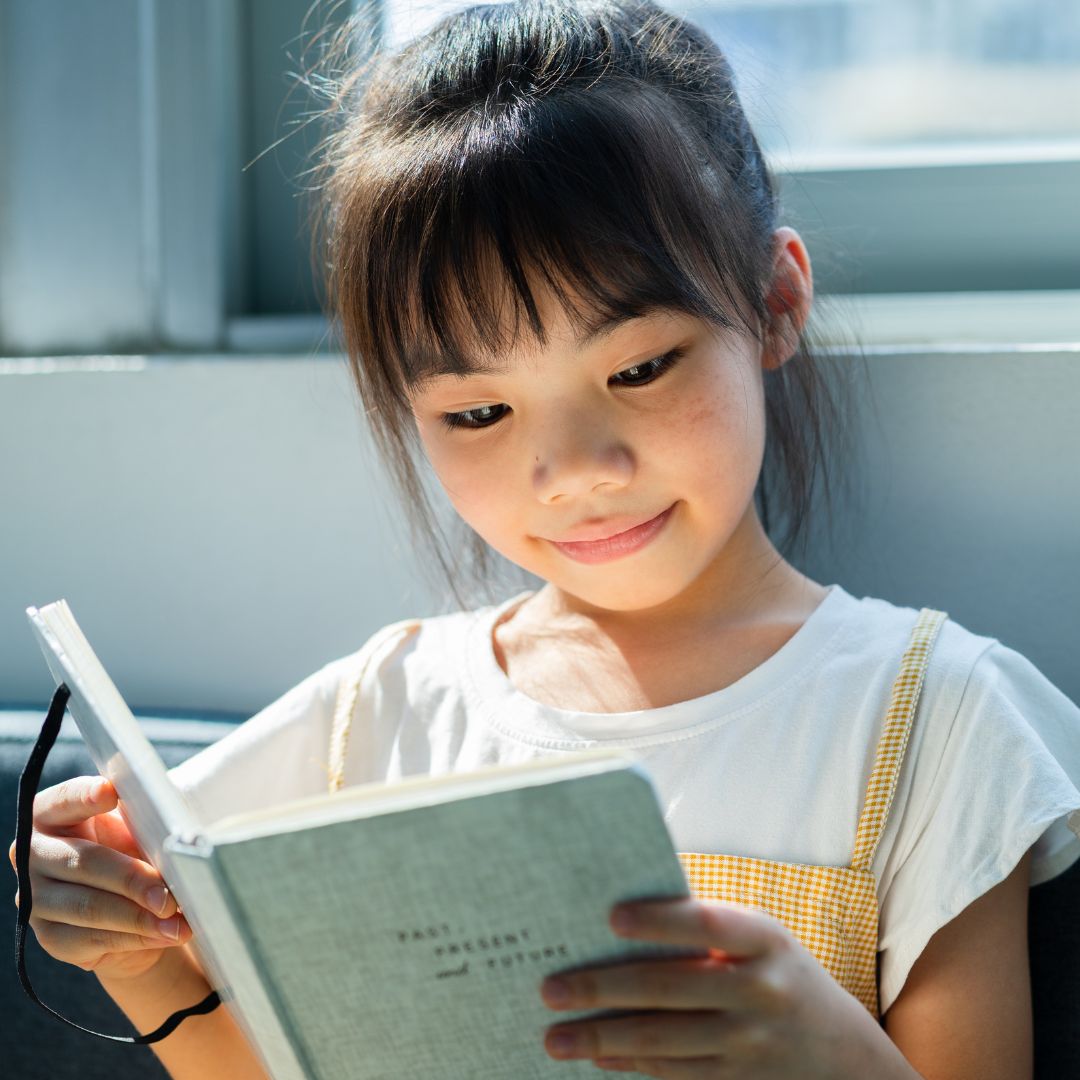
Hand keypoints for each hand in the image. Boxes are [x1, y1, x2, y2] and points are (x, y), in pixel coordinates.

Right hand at [9, 775, 191, 981]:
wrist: (129, 901)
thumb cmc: (132, 848)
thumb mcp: (136, 826)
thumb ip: (143, 820)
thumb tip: (171, 827)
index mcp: (51, 814)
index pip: (63, 800)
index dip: (84, 797)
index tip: (111, 793)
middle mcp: (33, 855)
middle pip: (83, 862)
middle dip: (131, 879)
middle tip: (169, 895)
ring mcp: (37, 899)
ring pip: (89, 907)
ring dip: (138, 917)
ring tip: (176, 922)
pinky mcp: (51, 936)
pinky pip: (93, 939)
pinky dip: (135, 937)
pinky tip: (164, 934)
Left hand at [538, 897, 884, 1077]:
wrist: (845, 1054)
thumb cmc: (779, 973)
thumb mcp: (761, 940)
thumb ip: (706, 928)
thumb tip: (619, 919)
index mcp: (765, 940)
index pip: (705, 923)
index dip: (658, 920)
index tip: (609, 918)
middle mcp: (760, 991)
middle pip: (669, 989)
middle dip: (602, 990)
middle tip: (550, 990)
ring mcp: (750, 1044)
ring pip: (663, 1040)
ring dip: (602, 1038)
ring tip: (555, 1036)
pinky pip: (674, 1072)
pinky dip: (630, 1064)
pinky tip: (597, 1056)